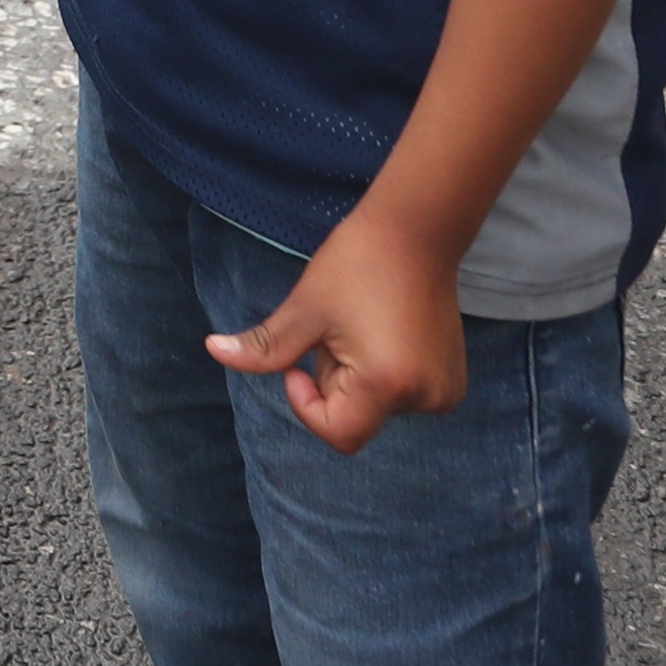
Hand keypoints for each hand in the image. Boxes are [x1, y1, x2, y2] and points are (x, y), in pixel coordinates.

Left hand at [203, 209, 468, 453]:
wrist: (416, 232)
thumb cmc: (356, 263)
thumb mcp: (304, 309)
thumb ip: (264, 346)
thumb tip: (213, 352)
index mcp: (387, 385)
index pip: (337, 433)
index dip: (307, 404)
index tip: (301, 362)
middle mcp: (424, 398)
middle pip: (355, 418)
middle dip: (334, 381)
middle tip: (340, 331)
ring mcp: (443, 392)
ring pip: (376, 407)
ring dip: (359, 377)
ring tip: (367, 326)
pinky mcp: (452, 383)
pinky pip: (403, 397)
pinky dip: (385, 375)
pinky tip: (389, 332)